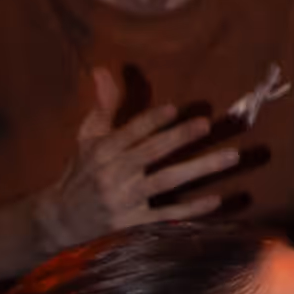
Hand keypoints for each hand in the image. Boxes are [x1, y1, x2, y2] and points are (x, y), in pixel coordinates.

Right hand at [39, 64, 248, 245]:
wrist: (61, 220)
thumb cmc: (81, 172)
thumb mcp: (88, 138)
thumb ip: (103, 105)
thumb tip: (102, 69)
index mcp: (101, 151)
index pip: (128, 133)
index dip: (150, 121)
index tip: (174, 108)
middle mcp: (112, 175)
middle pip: (150, 153)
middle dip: (178, 138)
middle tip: (206, 124)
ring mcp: (124, 200)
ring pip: (166, 182)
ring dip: (200, 168)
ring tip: (232, 156)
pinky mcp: (133, 223)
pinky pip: (166, 215)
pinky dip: (192, 210)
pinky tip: (217, 199)